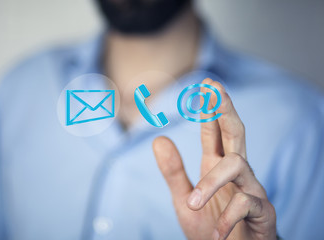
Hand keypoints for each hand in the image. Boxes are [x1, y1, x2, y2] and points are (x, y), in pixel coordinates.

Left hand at [152, 79, 275, 239]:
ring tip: (193, 203)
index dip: (210, 107)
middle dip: (224, 108)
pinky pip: (245, 205)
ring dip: (212, 183)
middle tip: (215, 86)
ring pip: (237, 165)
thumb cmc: (210, 227)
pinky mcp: (262, 213)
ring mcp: (251, 190)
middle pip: (234, 132)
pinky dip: (226, 218)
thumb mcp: (184, 200)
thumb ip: (173, 172)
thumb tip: (158, 139)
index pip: (214, 131)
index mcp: (216, 166)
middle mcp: (235, 172)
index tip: (206, 83)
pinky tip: (215, 233)